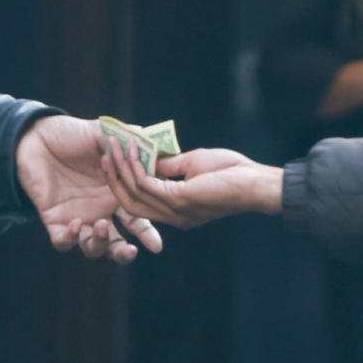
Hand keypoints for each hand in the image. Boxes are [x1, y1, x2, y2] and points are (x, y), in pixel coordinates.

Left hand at [16, 116, 162, 262]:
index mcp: (115, 195)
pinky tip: (76, 223)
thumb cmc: (72, 134)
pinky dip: (71, 239)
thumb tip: (156, 145)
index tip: (156, 245)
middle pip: (116, 244)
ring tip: (102, 225)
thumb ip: (128, 139)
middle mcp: (99, 211)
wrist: (37, 135)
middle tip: (133, 250)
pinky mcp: (54, 220)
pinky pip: (63, 241)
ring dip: (100, 244)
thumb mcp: (103, 134)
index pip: (137, 221)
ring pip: (92, 247)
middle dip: (125, 253)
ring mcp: (77, 217)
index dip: (147, 233)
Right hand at [102, 140, 282, 229]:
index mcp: (176, 211)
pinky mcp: (179, 200)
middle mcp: (172, 216)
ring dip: (120, 167)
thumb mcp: (192, 165)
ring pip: (133, 192)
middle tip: (105, 153)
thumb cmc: (232, 172)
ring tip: (114, 146)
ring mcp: (174, 211)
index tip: (111, 159)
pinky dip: (134, 166)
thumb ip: (168, 166)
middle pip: (128, 203)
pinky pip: (145, 184)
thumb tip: (147, 157)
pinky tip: (131, 150)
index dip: (121, 183)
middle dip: (113, 177)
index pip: (138, 204)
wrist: (257, 182)